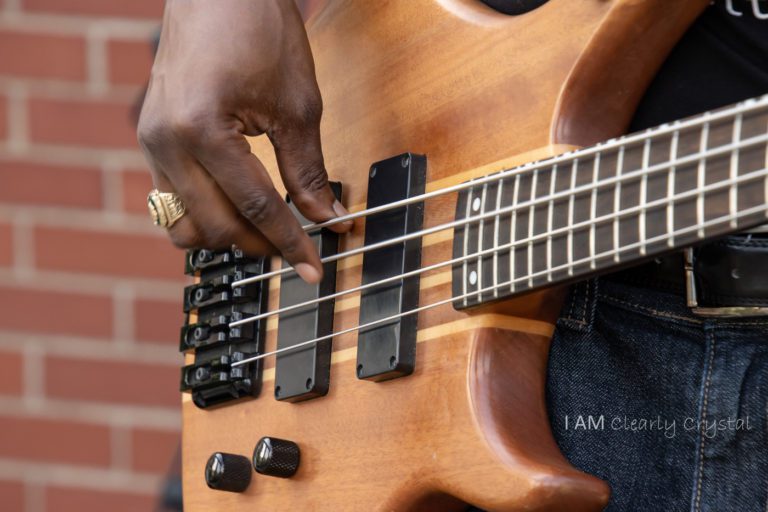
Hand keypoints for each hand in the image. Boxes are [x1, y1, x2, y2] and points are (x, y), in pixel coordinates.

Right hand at [138, 0, 350, 282]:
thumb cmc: (256, 27)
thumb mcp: (297, 103)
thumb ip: (307, 168)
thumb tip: (324, 216)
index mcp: (201, 130)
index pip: (254, 207)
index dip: (289, 242)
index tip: (313, 268)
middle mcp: (165, 142)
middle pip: (214, 227)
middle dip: (259, 245)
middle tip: (297, 249)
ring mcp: (151, 142)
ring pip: (183, 224)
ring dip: (225, 235)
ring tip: (266, 231)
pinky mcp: (151, 139)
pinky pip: (172, 199)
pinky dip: (206, 213)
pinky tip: (237, 206)